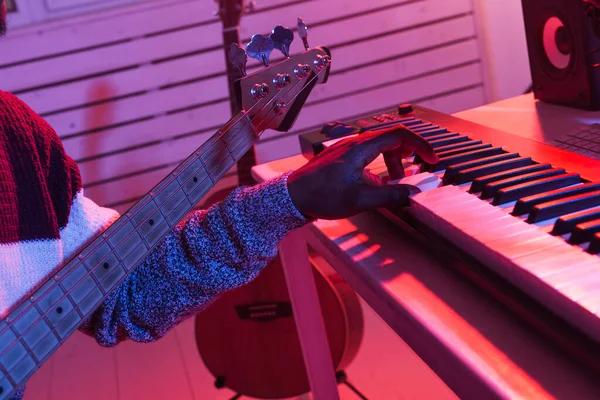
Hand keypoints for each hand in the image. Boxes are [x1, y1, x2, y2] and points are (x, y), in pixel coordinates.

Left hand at [287, 125, 438, 219]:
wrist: (291, 196)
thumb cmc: (321, 196)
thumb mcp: (360, 200)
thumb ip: (390, 197)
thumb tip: (415, 194)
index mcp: (362, 147)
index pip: (400, 135)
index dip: (421, 145)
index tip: (432, 160)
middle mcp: (355, 143)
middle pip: (392, 138)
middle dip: (410, 152)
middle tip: (421, 169)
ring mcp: (347, 148)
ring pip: (379, 146)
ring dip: (394, 161)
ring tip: (397, 182)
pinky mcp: (341, 157)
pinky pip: (368, 153)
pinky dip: (381, 164)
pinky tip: (378, 183)